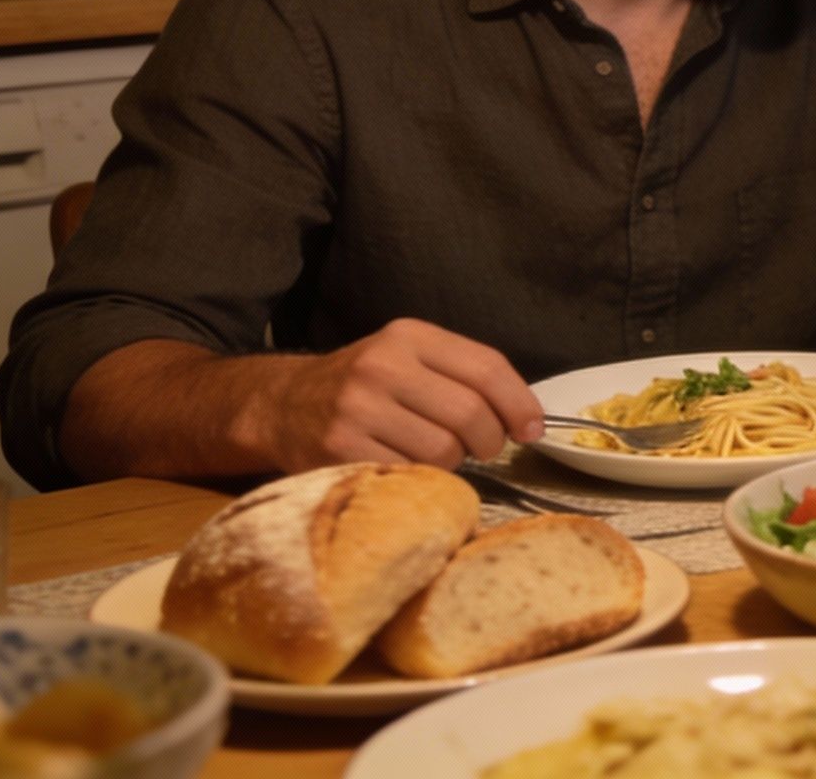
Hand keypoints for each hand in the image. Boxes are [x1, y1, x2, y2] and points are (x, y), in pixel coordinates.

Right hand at [252, 318, 542, 470]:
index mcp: (409, 336)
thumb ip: (465, 376)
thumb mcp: (410, 359)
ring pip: (444, 450)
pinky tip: (404, 464)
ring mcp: (357, 408)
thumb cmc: (366, 386)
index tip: (532, 429)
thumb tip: (528, 420)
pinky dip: (418, 478)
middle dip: (489, 440)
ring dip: (451, 462)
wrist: (283, 405)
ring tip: (432, 452)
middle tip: (482, 448)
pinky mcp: (339, 449)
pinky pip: (409, 474)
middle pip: (470, 413)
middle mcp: (382, 366)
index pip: (487, 367)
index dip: (520, 403)